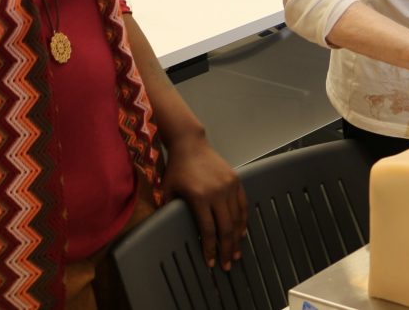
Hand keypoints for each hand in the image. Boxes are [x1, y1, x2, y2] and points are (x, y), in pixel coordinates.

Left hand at [161, 132, 247, 269]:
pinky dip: (243, 220)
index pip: (209, 230)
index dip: (210, 249)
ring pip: (237, 218)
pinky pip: (243, 204)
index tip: (210, 262)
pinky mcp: (235, 180)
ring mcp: (229, 185)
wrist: (190, 144)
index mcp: (199, 197)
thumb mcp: (168, 190)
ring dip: (237, 238)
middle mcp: (217, 192)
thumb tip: (165, 232)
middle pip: (226, 228)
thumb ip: (168, 211)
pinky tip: (242, 232)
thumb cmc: (177, 168)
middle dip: (226, 249)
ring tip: (236, 253)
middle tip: (226, 264)